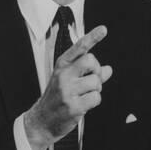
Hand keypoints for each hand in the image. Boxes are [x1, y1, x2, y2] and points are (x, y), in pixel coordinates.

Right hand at [24, 25, 111, 149]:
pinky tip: (84, 104)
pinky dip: (94, 101)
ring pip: (96, 82)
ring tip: (85, 95)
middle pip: (91, 61)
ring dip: (96, 90)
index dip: (92, 37)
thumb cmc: (56, 98)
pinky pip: (96, 98)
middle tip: (91, 80)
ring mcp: (67, 90)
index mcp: (62, 65)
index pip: (79, 47)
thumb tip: (108, 69)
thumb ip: (89, 73)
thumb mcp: (68, 80)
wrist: (42, 120)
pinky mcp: (73, 105)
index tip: (103, 29)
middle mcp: (63, 75)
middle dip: (96, 71)